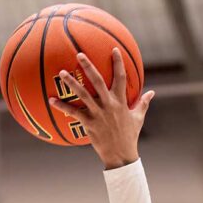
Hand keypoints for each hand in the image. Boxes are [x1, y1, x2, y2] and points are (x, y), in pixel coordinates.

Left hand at [48, 48, 153, 169]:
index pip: (121, 76)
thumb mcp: (138, 117)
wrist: (121, 154)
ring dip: (72, 83)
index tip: (114, 49)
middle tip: (79, 54)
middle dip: (88, 66)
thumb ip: (143, 103)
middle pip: (98, 80)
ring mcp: (98, 113)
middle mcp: (109, 104)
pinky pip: (73, 112)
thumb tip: (152, 92)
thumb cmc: (129, 135)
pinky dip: (62, 106)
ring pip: (83, 94)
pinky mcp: (89, 123)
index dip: (118, 62)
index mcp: (121, 100)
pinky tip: (51, 100)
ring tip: (62, 72)